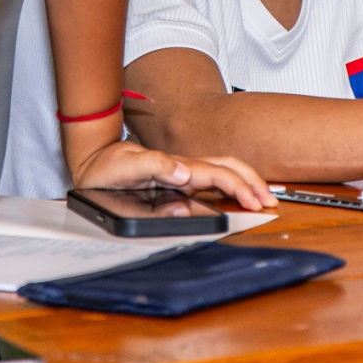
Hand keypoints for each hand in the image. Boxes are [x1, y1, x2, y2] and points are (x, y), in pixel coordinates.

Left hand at [71, 140, 276, 210]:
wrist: (92, 161)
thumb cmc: (107, 165)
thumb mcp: (126, 166)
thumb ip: (156, 166)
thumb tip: (185, 172)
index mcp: (177, 165)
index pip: (217, 174)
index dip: (239, 186)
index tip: (254, 201)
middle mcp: (183, 168)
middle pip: (228, 168)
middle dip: (252, 182)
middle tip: (269, 200)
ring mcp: (182, 174)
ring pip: (223, 173)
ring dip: (245, 183)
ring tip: (262, 197)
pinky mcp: (176, 181)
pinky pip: (209, 182)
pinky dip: (229, 188)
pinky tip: (236, 196)